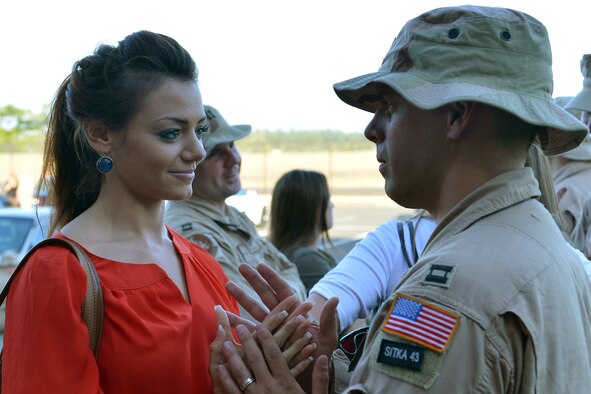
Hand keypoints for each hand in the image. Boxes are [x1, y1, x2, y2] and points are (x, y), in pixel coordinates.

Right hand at [226, 264, 339, 390]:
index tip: (260, 265)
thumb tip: (335, 298)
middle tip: (241, 267)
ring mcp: (271, 330)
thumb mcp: (328, 336)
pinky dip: (237, 325)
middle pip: (265, 296)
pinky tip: (224, 319)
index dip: (271, 277)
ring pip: (253, 311)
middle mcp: (282, 319)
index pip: (283, 290)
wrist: (314, 376)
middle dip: (253, 281)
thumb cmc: (322, 354)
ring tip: (228, 286)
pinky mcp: (263, 343)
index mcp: (296, 312)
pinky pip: (250, 333)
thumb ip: (329, 319)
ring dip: (240, 300)